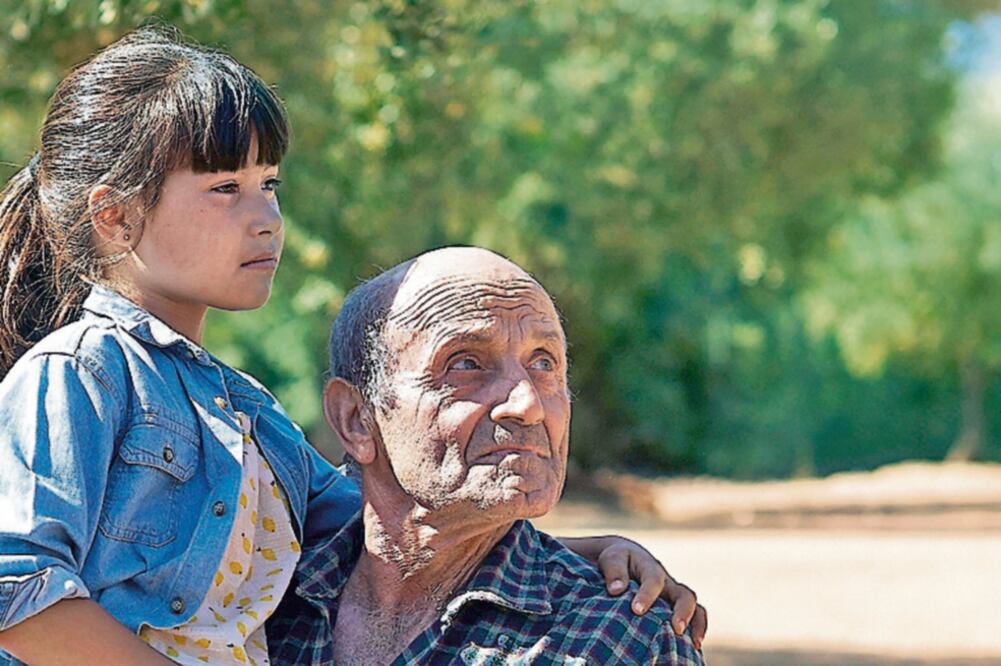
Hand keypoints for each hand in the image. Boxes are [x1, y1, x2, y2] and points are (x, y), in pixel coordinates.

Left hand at [561, 535, 707, 648]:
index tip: (637, 610)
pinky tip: (693, 648)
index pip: (653, 580)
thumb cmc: (616, 560)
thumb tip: (616, 590)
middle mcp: (667, 581)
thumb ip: (614, 571)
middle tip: (675, 628)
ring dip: (695, 623)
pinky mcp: (674, 605)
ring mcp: (672, 594)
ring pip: (693, 605)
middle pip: (684, 594)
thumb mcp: (611, 559)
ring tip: (693, 644)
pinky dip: (697, 629)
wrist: (623, 558)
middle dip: (682, 612)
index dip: (647, 595)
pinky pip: (695, 615)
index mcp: (649, 566)